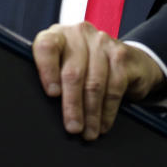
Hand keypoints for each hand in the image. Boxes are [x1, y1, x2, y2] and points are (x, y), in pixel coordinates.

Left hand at [32, 22, 164, 139]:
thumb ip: (53, 77)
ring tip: (88, 132)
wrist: (126, 59)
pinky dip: (108, 110)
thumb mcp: (64, 65)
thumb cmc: (85, 67)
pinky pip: (114, 87)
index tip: (52, 95)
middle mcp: (79, 34)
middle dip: (72, 105)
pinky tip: (104, 124)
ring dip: (91, 113)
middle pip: (73, 72)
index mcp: (58, 35)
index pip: (47, 46)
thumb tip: (40, 108)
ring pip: (94, 83)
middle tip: (72, 127)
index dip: (47, 71)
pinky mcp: (122, 54)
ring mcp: (102, 42)